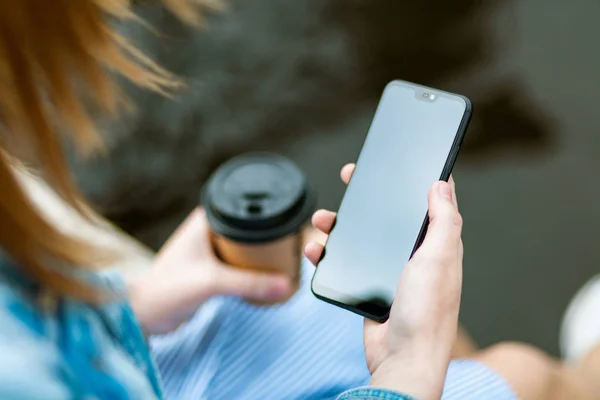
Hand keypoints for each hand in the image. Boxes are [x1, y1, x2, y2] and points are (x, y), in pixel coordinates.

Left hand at [128, 208, 290, 334]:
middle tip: (294, 246)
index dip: (268, 216)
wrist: (144, 314)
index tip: (291, 226)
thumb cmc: (167, 289)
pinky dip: (252, 268)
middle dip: (269, 238)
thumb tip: (285, 284)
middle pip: (249, 228)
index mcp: (206, 219)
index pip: (244, 208)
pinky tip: (268, 275)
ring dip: (261, 255)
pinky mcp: (211, 269)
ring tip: (285, 260)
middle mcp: (209, 229)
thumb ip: (249, 283)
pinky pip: (239, 263)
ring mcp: (210, 249)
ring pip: (245, 247)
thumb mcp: (212, 282)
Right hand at [305, 165, 462, 399]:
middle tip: (350, 178)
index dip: (411, 180)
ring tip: (321, 220)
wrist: (402, 360)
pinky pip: (346, 262)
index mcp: (435, 245)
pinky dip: (329, 254)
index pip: (425, 204)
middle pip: (386, 216)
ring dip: (340, 225)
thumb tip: (442, 184)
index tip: (393, 162)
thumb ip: (443, 221)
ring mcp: (390, 271)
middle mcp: (414, 255)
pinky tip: (316, 249)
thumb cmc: (427, 313)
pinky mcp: (369, 287)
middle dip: (366, 198)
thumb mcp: (438, 259)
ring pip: (361, 237)